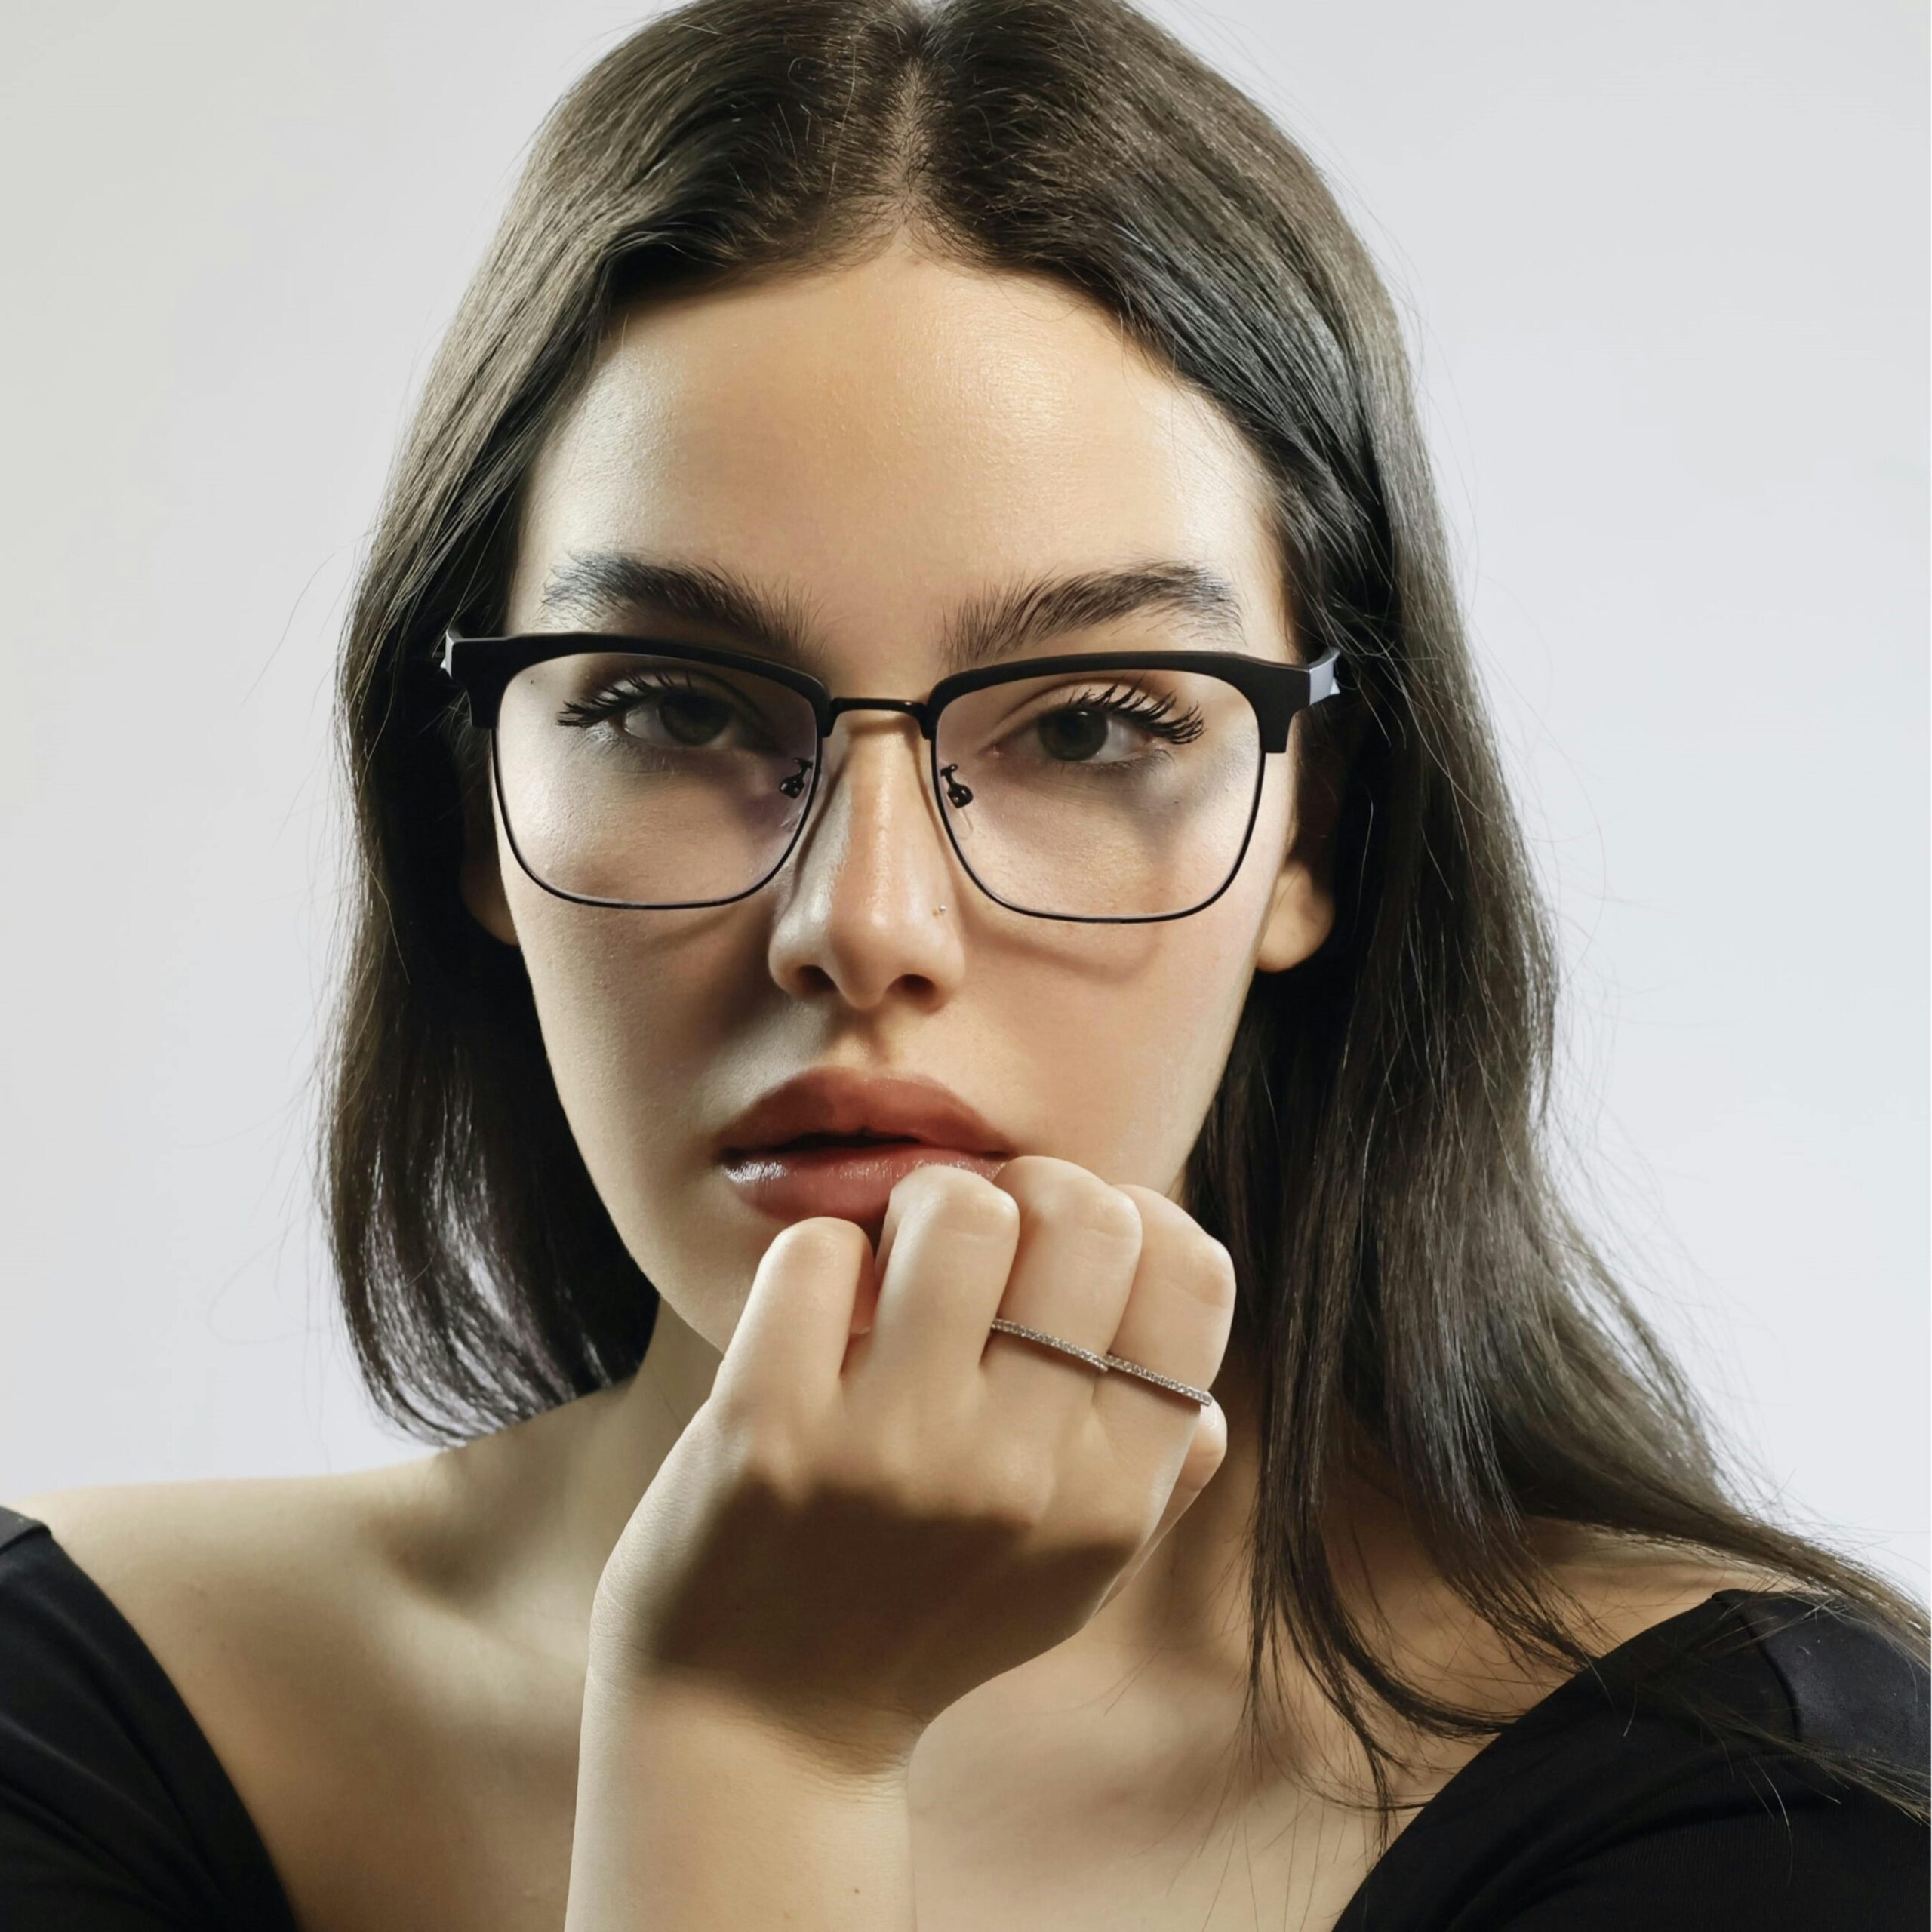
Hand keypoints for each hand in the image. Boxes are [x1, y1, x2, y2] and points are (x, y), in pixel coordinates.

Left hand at [587, 1155, 1234, 1779]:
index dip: (1141, 1218)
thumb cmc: (926, 1618)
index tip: (1079, 1245)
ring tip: (900, 1257)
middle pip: (1087, 1216)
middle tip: (986, 1232)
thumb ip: (1161, 1481)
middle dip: (1035, 1188)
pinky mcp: (767, 1431)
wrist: (757, 1726)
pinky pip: (820, 1249)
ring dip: (926, 1205)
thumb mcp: (1072, 1578)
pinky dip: (820, 1254)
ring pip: (960, 1208)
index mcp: (1111, 1498)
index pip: (1191, 1275)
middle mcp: (1018, 1474)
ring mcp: (891, 1451)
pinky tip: (818, 1312)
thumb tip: (1204, 1388)